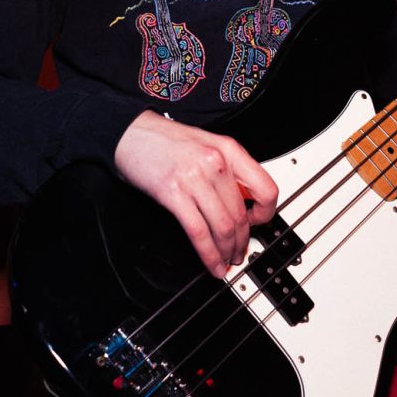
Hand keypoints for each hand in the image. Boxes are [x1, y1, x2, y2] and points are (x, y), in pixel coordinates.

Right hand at [113, 111, 278, 277]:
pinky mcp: (174, 193)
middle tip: (239, 253)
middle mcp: (215, 162)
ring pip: (223, 227)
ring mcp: (195, 178)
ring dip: (227, 252)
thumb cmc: (164, 139)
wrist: (130, 132)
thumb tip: (243, 200)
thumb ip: (227, 168)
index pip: (266, 189)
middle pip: (241, 215)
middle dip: (242, 242)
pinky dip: (209, 254)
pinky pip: (199, 232)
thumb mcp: (205, 144)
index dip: (266, 214)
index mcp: (228, 149)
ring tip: (226, 261)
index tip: (257, 223)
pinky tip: (211, 263)